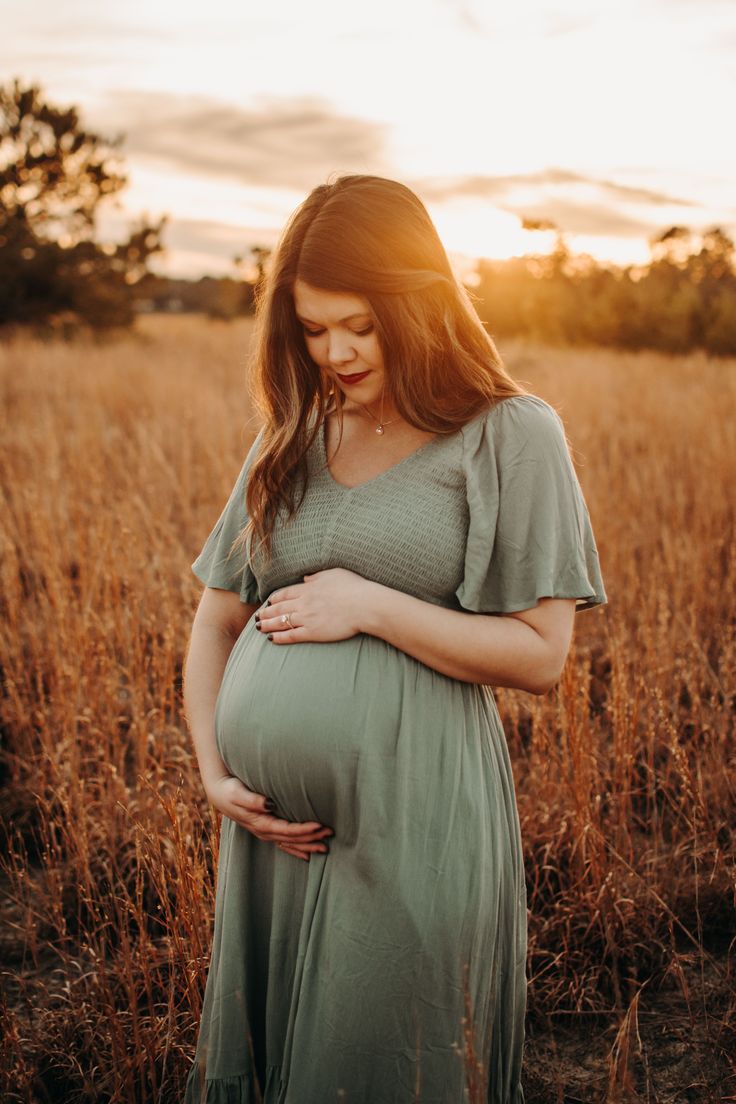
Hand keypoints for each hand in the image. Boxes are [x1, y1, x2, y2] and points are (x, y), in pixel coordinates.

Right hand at [204, 774, 332, 860]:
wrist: (218, 793)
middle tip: (330, 834)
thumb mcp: (238, 792)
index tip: (319, 825)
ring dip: (307, 845)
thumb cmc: (229, 789)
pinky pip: (283, 844)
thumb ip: (253, 800)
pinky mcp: (265, 830)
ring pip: (289, 844)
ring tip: (325, 847)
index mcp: (259, 823)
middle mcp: (263, 831)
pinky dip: (296, 850)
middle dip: (311, 838)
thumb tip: (268, 804)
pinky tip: (307, 855)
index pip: (286, 830)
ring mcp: (264, 833)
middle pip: (291, 839)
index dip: (303, 829)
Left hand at [256, 568, 375, 643]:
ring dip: (267, 625)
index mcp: (309, 588)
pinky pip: (292, 635)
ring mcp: (307, 618)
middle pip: (279, 608)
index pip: (285, 593)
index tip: (268, 601)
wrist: (365, 605)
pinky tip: (272, 639)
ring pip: (281, 622)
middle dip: (266, 612)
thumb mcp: (334, 573)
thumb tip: (307, 578)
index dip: (274, 598)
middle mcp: (303, 602)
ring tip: (258, 628)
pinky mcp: (313, 632)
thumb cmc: (354, 587)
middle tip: (257, 616)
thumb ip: (317, 576)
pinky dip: (280, 637)